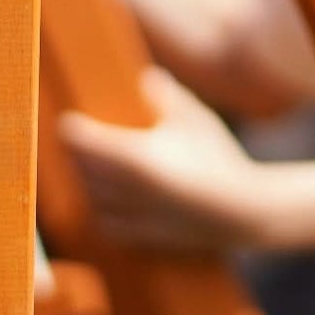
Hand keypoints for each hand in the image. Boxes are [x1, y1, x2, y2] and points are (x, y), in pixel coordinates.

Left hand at [56, 70, 268, 252]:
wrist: (243, 212)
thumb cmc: (219, 160)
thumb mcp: (195, 119)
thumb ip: (165, 96)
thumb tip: (145, 78)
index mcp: (134, 157)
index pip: (78, 140)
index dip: (71, 128)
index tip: (70, 120)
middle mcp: (124, 188)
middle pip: (78, 167)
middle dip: (76, 152)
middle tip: (81, 139)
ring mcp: (130, 214)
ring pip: (87, 195)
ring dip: (86, 180)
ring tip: (94, 166)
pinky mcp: (138, 236)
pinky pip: (103, 222)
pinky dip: (100, 209)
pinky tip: (110, 198)